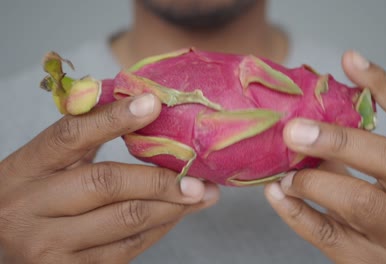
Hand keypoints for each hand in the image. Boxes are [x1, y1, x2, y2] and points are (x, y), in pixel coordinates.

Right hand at [0, 94, 218, 263]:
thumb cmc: (31, 196)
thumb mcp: (44, 164)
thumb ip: (84, 139)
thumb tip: (145, 108)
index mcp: (26, 168)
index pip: (71, 135)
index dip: (114, 118)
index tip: (154, 104)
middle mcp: (31, 207)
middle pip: (107, 184)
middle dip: (162, 180)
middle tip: (198, 177)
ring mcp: (48, 246)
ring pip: (126, 222)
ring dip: (172, 207)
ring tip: (201, 195)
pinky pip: (127, 250)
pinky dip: (158, 230)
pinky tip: (175, 215)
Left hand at [264, 51, 385, 263]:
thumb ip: (360, 155)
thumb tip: (309, 120)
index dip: (383, 85)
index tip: (349, 60)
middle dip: (339, 138)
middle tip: (294, 129)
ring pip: (358, 200)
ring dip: (313, 179)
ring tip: (287, 172)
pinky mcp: (362, 263)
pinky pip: (323, 232)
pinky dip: (293, 210)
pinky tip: (276, 193)